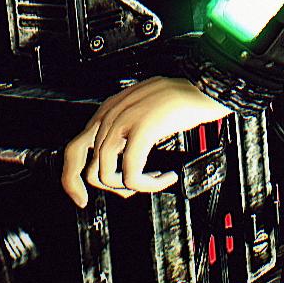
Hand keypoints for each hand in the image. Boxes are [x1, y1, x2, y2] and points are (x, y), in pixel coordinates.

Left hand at [60, 76, 230, 207]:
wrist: (210, 86)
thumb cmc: (186, 97)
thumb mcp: (147, 111)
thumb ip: (128, 129)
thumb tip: (123, 160)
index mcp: (109, 110)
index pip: (75, 150)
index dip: (73, 179)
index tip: (82, 197)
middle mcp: (111, 115)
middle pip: (89, 167)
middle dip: (111, 187)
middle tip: (130, 191)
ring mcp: (124, 121)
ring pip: (107, 174)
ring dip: (132, 186)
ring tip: (154, 180)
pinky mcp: (142, 130)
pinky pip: (132, 173)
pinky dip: (149, 184)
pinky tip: (166, 177)